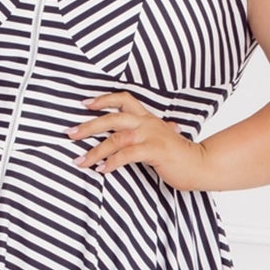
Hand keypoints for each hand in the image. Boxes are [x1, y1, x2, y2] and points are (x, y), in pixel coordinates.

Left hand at [68, 91, 208, 188]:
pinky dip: (112, 162)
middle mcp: (147, 123)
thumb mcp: (157, 138)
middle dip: (88, 126)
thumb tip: (124, 136)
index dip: (103, 99)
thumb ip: (143, 133)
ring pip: (117, 137)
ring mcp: (151, 136)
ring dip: (95, 150)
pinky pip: (127, 154)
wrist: (199, 165)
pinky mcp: (155, 150)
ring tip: (80, 161)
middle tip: (70, 134)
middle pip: (113, 117)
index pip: (123, 99)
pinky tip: (102, 170)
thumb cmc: (176, 155)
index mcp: (147, 118)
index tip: (84, 104)